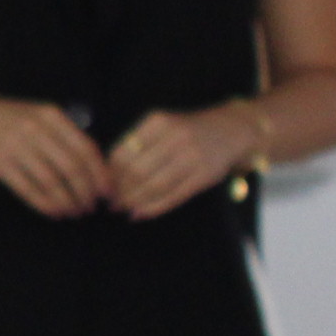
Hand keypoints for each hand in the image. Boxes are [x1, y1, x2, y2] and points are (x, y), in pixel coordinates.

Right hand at [0, 94, 110, 218]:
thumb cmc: (9, 119)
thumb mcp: (39, 116)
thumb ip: (65, 135)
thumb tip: (96, 168)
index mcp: (51, 116)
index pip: (86, 148)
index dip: (100, 174)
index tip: (107, 192)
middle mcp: (35, 129)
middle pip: (71, 168)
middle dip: (85, 193)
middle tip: (90, 207)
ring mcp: (15, 146)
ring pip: (51, 182)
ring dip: (67, 202)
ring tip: (74, 212)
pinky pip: (28, 190)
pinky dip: (45, 205)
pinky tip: (54, 212)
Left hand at [107, 105, 257, 220]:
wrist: (234, 129)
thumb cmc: (187, 130)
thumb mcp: (162, 126)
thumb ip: (137, 144)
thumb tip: (107, 175)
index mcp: (158, 122)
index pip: (123, 151)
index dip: (109, 173)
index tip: (101, 185)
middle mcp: (176, 137)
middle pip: (137, 170)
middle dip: (119, 190)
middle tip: (110, 202)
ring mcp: (193, 156)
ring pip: (154, 185)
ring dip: (134, 201)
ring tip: (122, 208)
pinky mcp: (205, 175)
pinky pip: (174, 195)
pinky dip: (153, 207)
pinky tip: (140, 213)